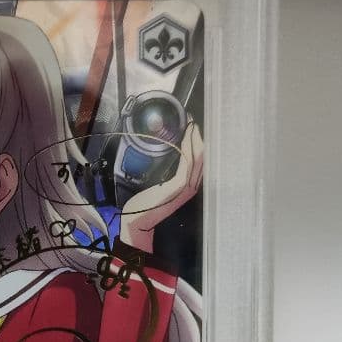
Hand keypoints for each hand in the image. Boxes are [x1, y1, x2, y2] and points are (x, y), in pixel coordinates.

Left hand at [119, 121, 203, 252]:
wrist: (137, 219)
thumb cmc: (146, 203)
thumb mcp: (161, 186)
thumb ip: (169, 175)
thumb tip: (170, 157)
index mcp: (189, 186)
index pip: (201, 161)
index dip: (200, 143)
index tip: (196, 128)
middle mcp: (192, 186)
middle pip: (204, 158)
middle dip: (201, 138)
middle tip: (195, 121)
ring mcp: (186, 187)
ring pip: (198, 158)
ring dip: (196, 139)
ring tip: (193, 125)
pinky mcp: (178, 185)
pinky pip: (188, 163)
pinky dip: (188, 148)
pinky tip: (186, 137)